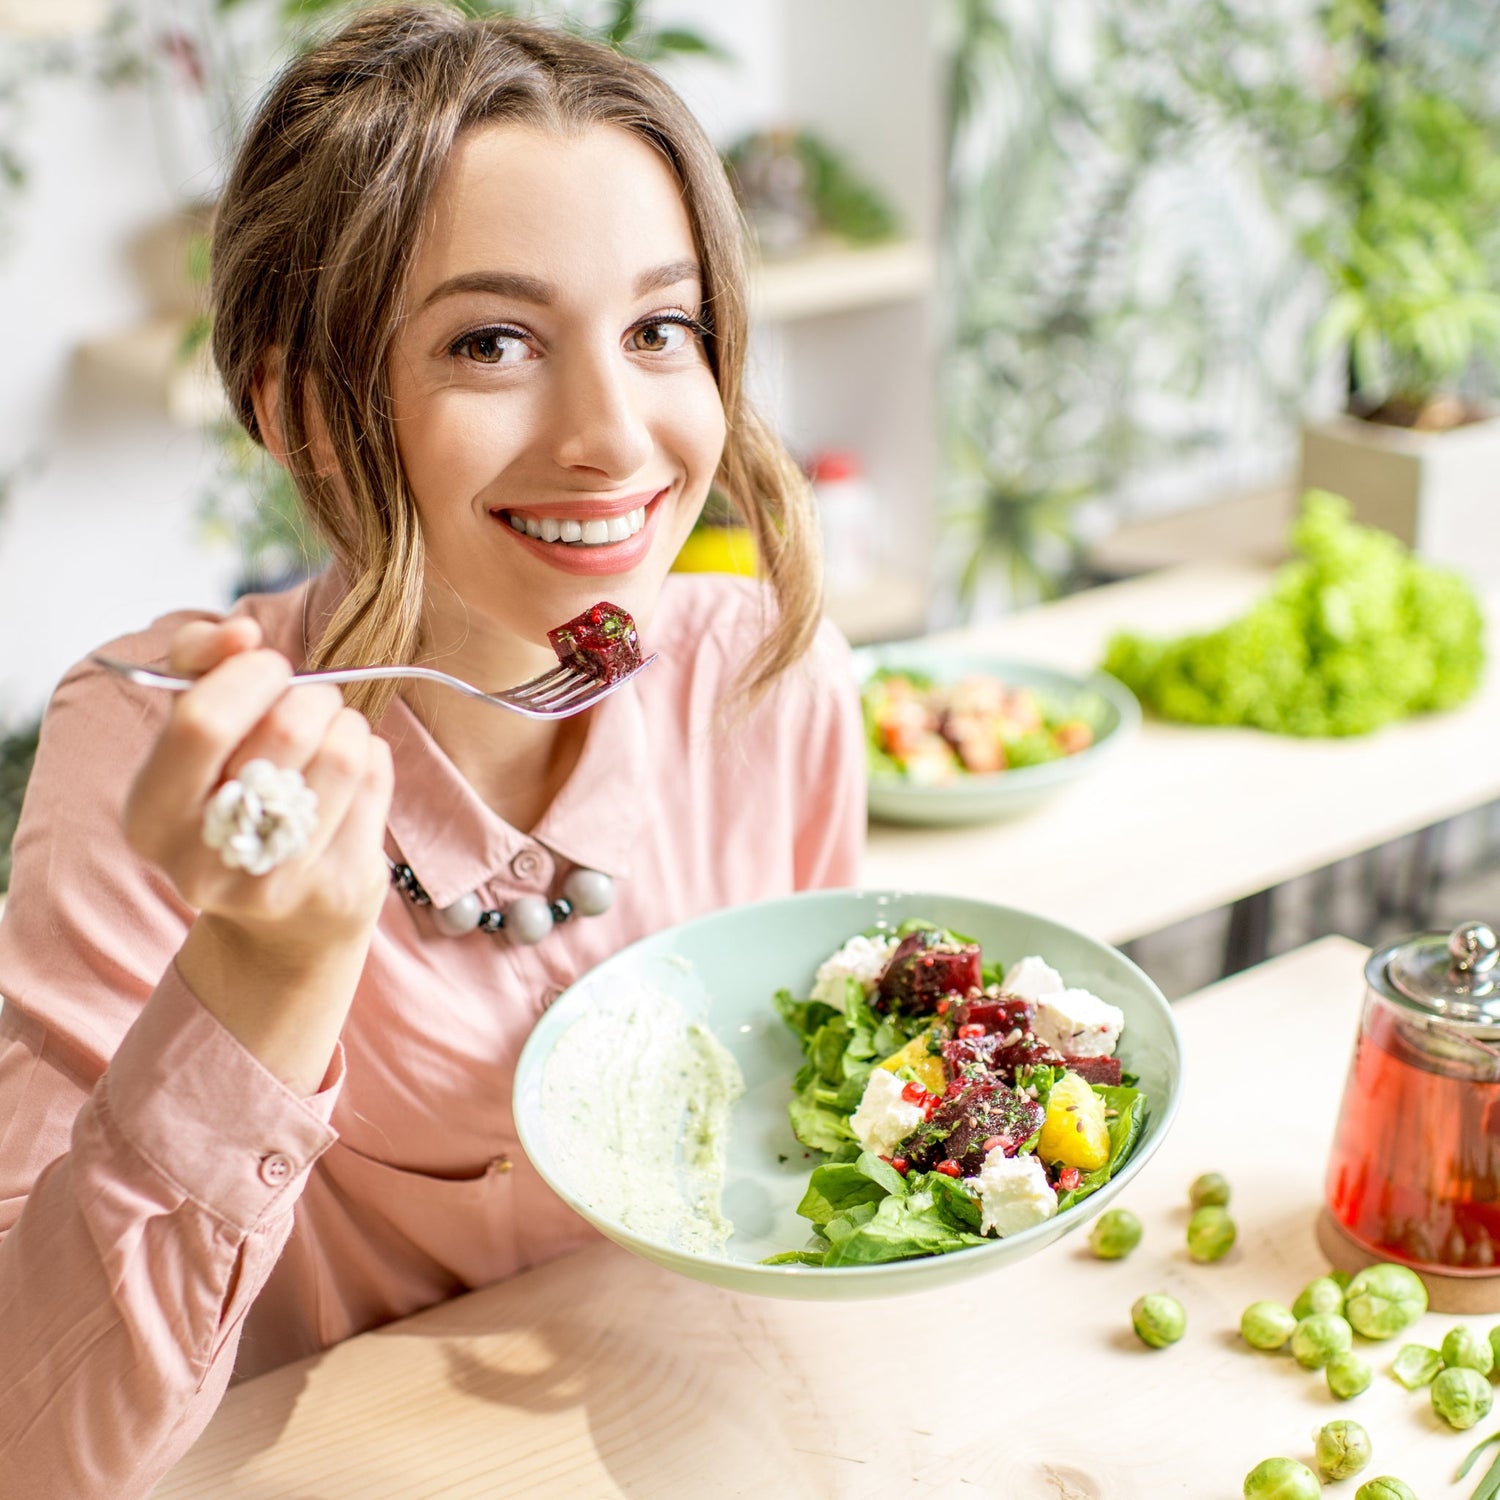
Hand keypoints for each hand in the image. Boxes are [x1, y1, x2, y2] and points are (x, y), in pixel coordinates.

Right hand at [122, 617, 393, 1091]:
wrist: (278, 925)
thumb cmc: (232, 799)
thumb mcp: (193, 736)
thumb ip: (198, 665)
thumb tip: (239, 633)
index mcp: (150, 818)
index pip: (202, 722)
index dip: (248, 675)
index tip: (269, 665)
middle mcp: (205, 863)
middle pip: (286, 731)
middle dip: (310, 696)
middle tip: (309, 703)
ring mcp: (277, 883)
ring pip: (343, 753)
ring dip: (347, 723)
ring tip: (332, 734)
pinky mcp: (340, 888)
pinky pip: (376, 780)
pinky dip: (372, 756)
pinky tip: (351, 773)